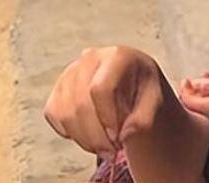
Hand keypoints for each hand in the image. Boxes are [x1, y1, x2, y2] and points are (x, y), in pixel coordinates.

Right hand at [45, 46, 165, 157]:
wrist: (132, 82)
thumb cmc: (143, 90)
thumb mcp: (154, 101)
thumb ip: (144, 118)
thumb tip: (124, 134)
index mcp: (117, 56)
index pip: (101, 88)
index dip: (106, 117)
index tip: (117, 138)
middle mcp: (90, 58)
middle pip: (81, 103)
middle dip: (95, 136)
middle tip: (112, 152)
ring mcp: (70, 72)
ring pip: (65, 112)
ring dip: (83, 138)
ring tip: (103, 147)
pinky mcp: (58, 88)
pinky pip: (54, 114)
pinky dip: (69, 131)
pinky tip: (88, 133)